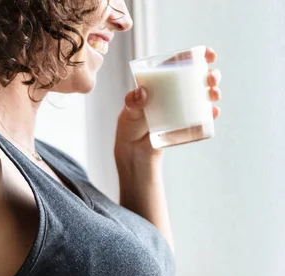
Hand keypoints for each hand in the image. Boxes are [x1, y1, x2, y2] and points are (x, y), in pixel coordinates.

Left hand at [114, 47, 221, 163]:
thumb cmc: (130, 126)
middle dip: (211, 75)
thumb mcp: (129, 112)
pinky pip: (203, 118)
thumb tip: (142, 92)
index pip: (183, 63)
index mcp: (163, 81)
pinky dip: (211, 114)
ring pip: (204, 96)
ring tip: (214, 95)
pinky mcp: (187, 126)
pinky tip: (213, 113)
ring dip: (214, 92)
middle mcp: (176, 93)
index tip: (209, 55)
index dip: (199, 56)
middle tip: (212, 78)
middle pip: (199, 78)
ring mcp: (183, 109)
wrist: (133, 151)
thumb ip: (132, 102)